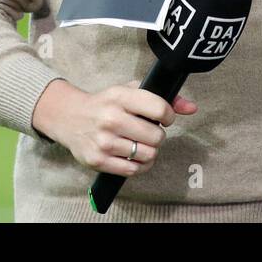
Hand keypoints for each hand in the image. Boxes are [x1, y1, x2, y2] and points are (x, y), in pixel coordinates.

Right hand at [31, 79, 197, 177]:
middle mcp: (111, 118)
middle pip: (156, 136)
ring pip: (147, 155)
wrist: (69, 117)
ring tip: (142, 144)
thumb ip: (163, 97)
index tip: (165, 117)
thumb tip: (192, 108)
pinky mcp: (97, 160)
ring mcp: (103, 141)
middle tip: (150, 132)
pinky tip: (135, 156)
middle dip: (159, 136)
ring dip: (150, 151)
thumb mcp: (130, 91)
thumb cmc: (105, 103)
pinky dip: (140, 165)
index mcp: (120, 96)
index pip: (159, 108)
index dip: (169, 115)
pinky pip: (133, 170)